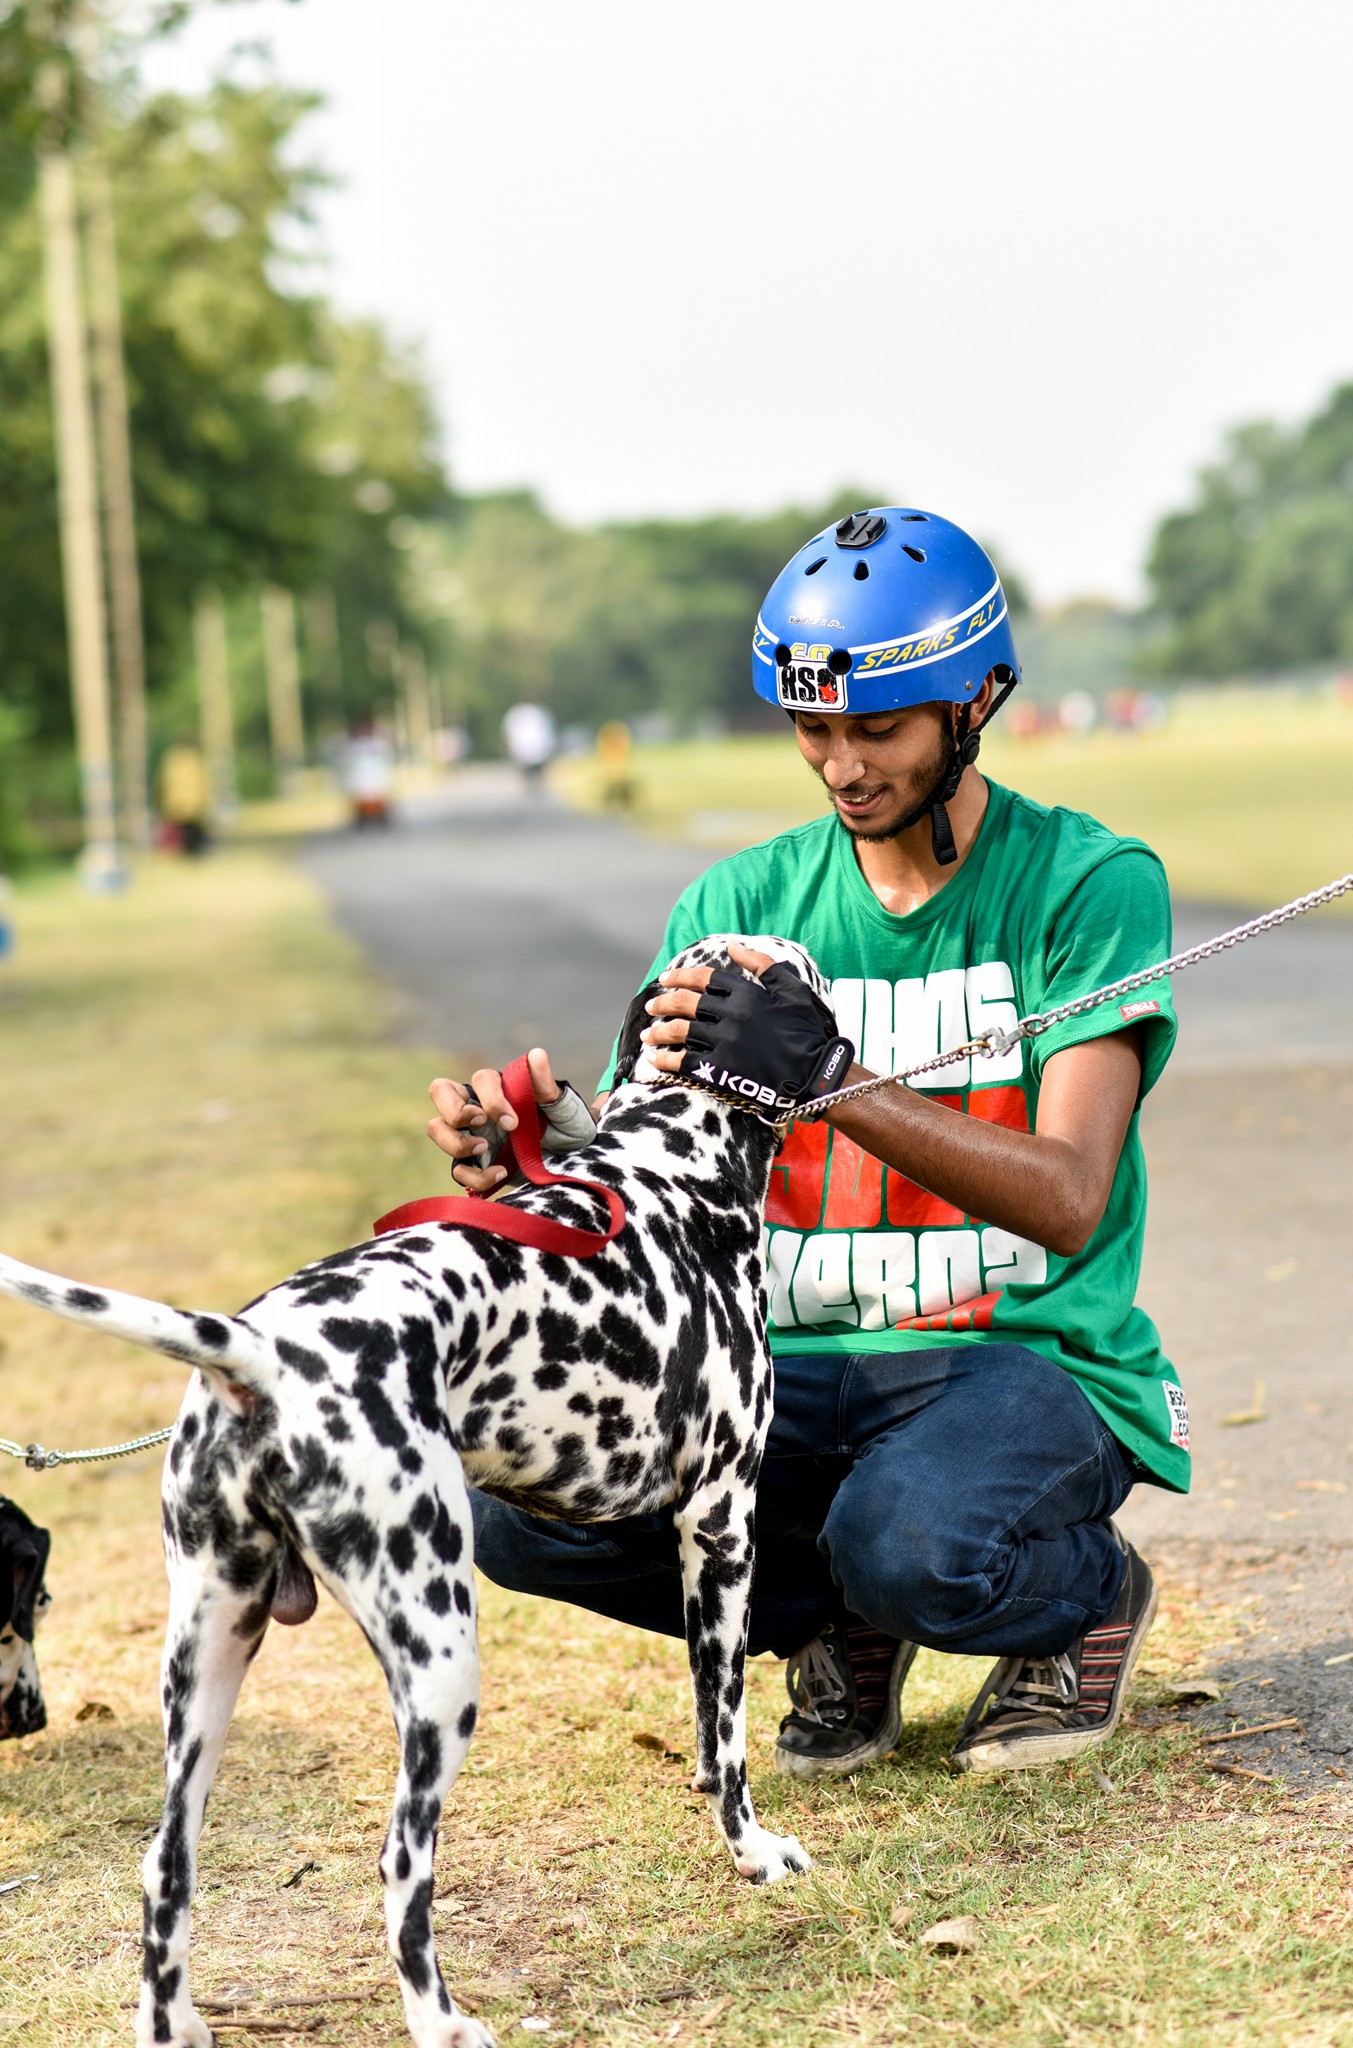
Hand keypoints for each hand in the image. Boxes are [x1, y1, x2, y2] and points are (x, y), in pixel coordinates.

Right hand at [428, 1047, 561, 1191]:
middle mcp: (477, 1107)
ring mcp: (471, 1135)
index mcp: (499, 1088)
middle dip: (455, 1110)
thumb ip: (545, 1085)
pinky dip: (476, 1176)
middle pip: (440, 1091)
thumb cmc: (566, 1126)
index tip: (513, 1123)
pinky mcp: (474, 1164)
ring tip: (484, 1149)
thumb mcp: (562, 1107)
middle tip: (481, 1125)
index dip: (492, 1100)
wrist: (571, 1161)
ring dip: (455, 1141)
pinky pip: (457, 1170)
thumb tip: (536, 1054)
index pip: (481, 1079)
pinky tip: (501, 1173)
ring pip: (436, 1128)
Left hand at [642, 942, 853, 1109]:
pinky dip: (666, 1060)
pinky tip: (656, 1059)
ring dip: (659, 1031)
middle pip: (685, 1003)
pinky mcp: (721, 1070)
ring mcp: (724, 1043)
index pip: (704, 978)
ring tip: (647, 1034)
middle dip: (662, 1002)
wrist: (814, 1075)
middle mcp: (731, 1015)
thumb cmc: (805, 1032)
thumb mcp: (792, 990)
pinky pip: (685, 1062)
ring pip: (680, 1031)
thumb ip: (763, 964)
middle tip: (650, 1005)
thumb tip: (734, 945)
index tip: (665, 979)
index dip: (681, 976)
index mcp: (747, 994)